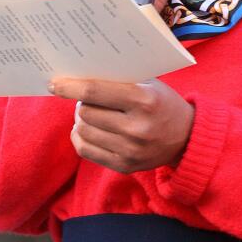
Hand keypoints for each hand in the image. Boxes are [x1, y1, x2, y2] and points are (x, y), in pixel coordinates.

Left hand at [49, 76, 194, 172]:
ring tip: (91, 114)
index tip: (54, 84)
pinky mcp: (124, 166)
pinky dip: (81, 137)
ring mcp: (130, 150)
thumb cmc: (163, 103)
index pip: (95, 92)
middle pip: (86, 112)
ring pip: (84, 131)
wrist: (186, 137)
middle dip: (81, 103)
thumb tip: (79, 75)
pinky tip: (88, 129)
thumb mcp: (149, 84)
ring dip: (82, 120)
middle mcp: (137, 127)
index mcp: (144, 100)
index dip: (70, 87)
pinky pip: (86, 150)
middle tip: (88, 99)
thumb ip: (119, 80)